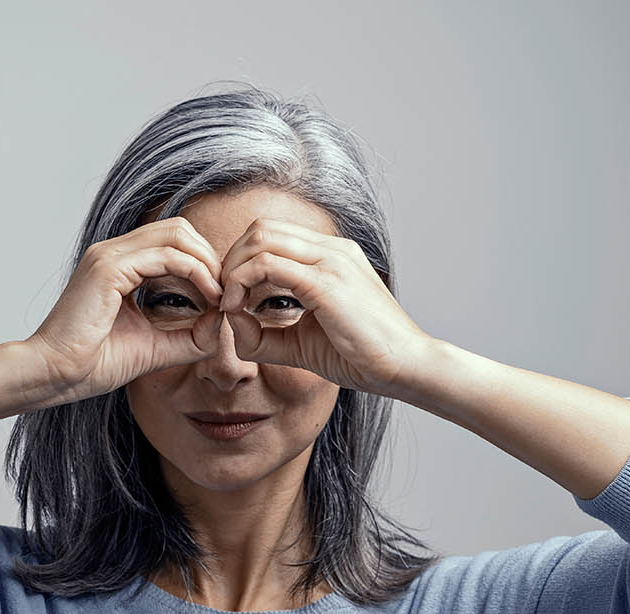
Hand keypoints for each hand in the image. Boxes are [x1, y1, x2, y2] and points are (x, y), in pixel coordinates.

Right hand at [21, 217, 230, 405]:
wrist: (53, 375)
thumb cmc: (91, 364)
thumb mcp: (154, 347)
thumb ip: (189, 335)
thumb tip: (223, 323)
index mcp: (117, 264)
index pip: (173, 242)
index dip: (203, 263)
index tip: (221, 297)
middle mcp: (112, 252)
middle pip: (179, 228)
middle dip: (210, 256)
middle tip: (225, 292)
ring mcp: (108, 256)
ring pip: (177, 234)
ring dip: (206, 262)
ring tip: (219, 295)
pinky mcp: (109, 269)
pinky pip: (167, 256)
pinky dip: (195, 272)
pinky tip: (208, 298)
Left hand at [209, 218, 442, 396]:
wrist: (405, 368)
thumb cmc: (359, 356)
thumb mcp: (300, 341)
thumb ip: (263, 333)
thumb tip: (230, 321)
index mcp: (331, 256)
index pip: (272, 236)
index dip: (241, 262)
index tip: (231, 297)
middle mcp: (332, 249)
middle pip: (261, 229)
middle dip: (231, 260)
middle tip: (224, 297)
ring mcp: (331, 260)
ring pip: (260, 239)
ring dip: (233, 270)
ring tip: (230, 304)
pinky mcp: (326, 282)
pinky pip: (266, 265)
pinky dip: (241, 283)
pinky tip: (238, 309)